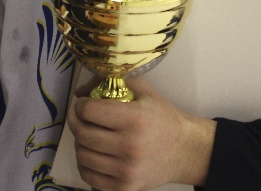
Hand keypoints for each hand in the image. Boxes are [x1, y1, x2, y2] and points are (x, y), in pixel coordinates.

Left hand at [69, 76, 215, 190]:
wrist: (184, 151)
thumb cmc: (163, 118)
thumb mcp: (146, 92)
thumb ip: (116, 81)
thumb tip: (82, 89)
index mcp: (135, 119)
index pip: (90, 111)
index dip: (81, 104)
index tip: (83, 102)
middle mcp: (130, 146)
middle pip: (83, 134)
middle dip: (75, 121)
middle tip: (80, 116)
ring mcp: (126, 171)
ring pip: (82, 156)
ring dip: (79, 142)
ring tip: (87, 134)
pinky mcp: (124, 188)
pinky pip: (88, 176)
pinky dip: (84, 164)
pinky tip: (92, 153)